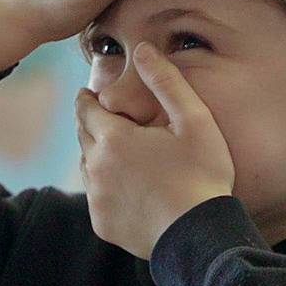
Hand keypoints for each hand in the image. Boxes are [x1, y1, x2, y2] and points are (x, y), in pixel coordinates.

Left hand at [74, 43, 233, 259]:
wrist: (198, 235)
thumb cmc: (202, 175)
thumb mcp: (194, 121)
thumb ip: (166, 82)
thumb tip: (144, 50)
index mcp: (113, 138)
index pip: (86, 109)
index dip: (88, 99)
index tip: (89, 94)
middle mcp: (95, 167)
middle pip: (83, 136)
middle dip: (91, 124)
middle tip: (102, 119)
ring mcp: (96, 198)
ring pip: (87, 167)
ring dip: (97, 155)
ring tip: (116, 152)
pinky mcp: (102, 223)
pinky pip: (96, 197)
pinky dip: (105, 187)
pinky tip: (126, 186)